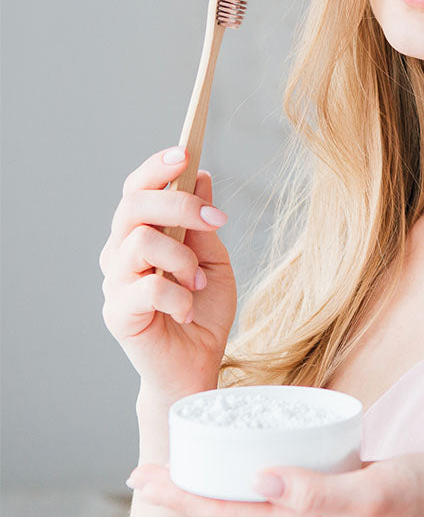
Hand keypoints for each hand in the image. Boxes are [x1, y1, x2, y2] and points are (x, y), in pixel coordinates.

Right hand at [100, 147, 237, 403]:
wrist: (197, 364)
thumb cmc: (203, 309)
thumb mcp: (214, 258)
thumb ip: (203, 222)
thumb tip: (202, 176)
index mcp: (142, 233)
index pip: (137, 189)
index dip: (156, 168)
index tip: (185, 152)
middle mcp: (120, 252)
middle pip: (134, 206)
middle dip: (177, 203)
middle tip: (215, 220)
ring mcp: (114, 283)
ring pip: (141, 242)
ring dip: (183, 259)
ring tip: (198, 282)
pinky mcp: (117, 314)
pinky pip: (148, 288)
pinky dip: (178, 296)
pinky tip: (188, 307)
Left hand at [126, 453, 423, 516]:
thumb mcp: (374, 492)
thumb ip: (319, 492)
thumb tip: (259, 479)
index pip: (226, 511)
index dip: (182, 495)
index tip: (141, 478)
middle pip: (230, 504)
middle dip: (187, 488)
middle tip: (149, 463)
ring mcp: (320, 504)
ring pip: (252, 491)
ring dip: (215, 476)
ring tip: (190, 453)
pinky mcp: (337, 486)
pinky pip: (282, 477)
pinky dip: (254, 461)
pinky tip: (255, 445)